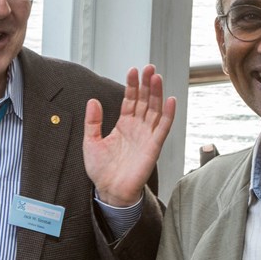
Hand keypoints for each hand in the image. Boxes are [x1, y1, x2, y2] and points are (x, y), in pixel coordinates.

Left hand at [84, 65, 176, 206]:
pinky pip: (163, 127)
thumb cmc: (101, 170)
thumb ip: (92, 122)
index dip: (132, 85)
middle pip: (145, 100)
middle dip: (147, 84)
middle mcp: (137, 127)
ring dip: (157, 93)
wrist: (110, 191)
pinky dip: (168, 114)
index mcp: (123, 124)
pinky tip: (170, 100)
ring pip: (154, 109)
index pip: (130, 99)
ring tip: (156, 77)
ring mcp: (146, 136)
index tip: (133, 70)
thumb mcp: (91, 142)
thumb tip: (93, 101)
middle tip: (149, 68)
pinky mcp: (154, 146)